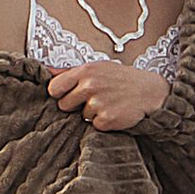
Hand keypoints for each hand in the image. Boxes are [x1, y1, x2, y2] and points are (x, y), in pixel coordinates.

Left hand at [46, 59, 169, 131]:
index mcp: (85, 71)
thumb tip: (44, 71)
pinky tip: (114, 112)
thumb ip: (70, 72)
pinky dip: (103, 123)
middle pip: (63, 105)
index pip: (53, 88)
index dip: (60, 94)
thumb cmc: (121, 79)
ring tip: (108, 103)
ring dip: (92, 114)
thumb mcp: (97, 68)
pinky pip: (94, 126)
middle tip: (93, 99)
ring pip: (80, 116)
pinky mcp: (106, 119)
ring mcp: (98, 103)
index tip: (70, 94)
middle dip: (75, 105)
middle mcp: (90, 86)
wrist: (150, 92)